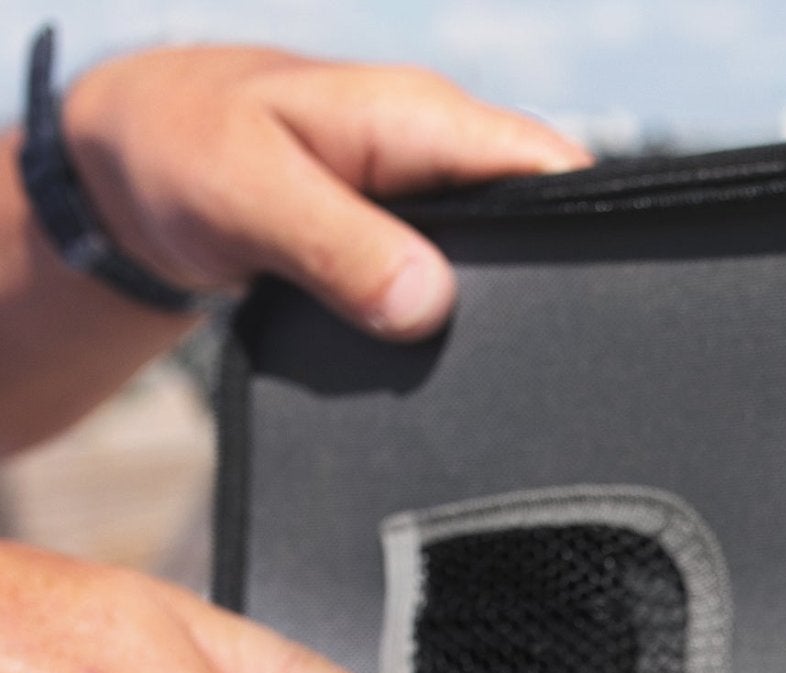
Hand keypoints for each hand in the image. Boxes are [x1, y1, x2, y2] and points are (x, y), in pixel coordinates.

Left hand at [61, 46, 590, 339]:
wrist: (126, 169)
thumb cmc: (179, 152)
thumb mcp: (248, 195)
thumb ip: (337, 247)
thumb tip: (429, 305)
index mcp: (422, 120)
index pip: (553, 165)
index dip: (595, 228)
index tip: (605, 304)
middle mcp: (442, 157)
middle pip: (550, 221)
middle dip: (566, 288)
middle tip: (566, 373)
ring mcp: (432, 205)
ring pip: (513, 261)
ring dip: (519, 316)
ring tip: (526, 384)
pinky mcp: (411, 247)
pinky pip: (469, 285)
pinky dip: (473, 328)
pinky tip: (472, 375)